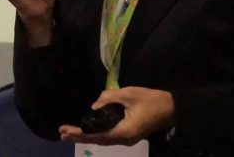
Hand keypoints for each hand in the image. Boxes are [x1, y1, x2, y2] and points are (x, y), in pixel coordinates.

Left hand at [59, 87, 174, 145]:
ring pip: (103, 140)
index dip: (80, 133)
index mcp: (123, 131)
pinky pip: (109, 137)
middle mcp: (124, 139)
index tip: (66, 131)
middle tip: (62, 133)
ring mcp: (127, 139)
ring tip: (70, 133)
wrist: (172, 108)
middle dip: (79, 136)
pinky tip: (89, 131)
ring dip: (87, 136)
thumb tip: (94, 105)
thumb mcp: (130, 94)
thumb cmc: (152, 100)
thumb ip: (110, 98)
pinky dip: (97, 134)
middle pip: (98, 140)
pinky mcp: (130, 135)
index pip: (97, 134)